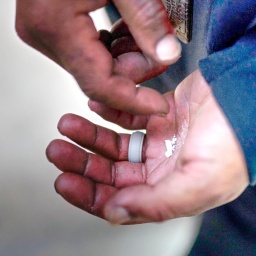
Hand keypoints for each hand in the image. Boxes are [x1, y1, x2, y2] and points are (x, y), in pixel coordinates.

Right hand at [15, 0, 180, 114]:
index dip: (132, 101)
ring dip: (125, 57)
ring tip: (145, 33)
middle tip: (160, 50)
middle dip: (134, 69)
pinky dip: (113, 47)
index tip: (157, 106)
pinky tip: (127, 30)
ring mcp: (47, 33)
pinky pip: (89, 51)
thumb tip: (166, 54)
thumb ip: (148, 19)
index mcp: (57, 26)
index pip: (100, 85)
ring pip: (95, 66)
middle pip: (100, 77)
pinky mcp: (54, 27)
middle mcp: (46, 36)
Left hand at [46, 70, 248, 223]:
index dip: (89, 194)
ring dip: (90, 134)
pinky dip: (110, 110)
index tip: (63, 181)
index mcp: (169, 188)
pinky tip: (94, 106)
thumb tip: (116, 213)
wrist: (248, 97)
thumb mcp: (199, 182)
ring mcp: (160, 139)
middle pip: (111, 170)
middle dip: (82, 161)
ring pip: (115, 142)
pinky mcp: (160, 113)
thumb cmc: (234, 142)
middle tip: (57, 149)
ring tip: (67, 124)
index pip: (120, 199)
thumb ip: (158, 203)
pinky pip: (128, 114)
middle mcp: (162, 166)